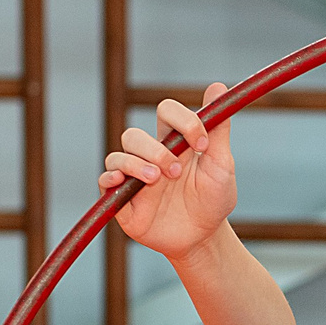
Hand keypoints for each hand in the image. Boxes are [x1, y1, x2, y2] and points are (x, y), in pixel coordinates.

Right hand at [98, 84, 239, 259]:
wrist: (204, 238)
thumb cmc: (213, 200)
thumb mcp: (221, 165)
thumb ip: (218, 129)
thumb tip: (217, 86)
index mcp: (173, 142)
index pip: (165, 111)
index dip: (182, 120)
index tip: (202, 142)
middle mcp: (150, 156)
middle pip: (135, 134)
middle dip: (155, 149)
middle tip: (177, 171)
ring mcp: (134, 178)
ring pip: (118, 156)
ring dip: (136, 164)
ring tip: (158, 180)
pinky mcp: (123, 201)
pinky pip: (104, 182)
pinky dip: (111, 178)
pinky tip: (124, 182)